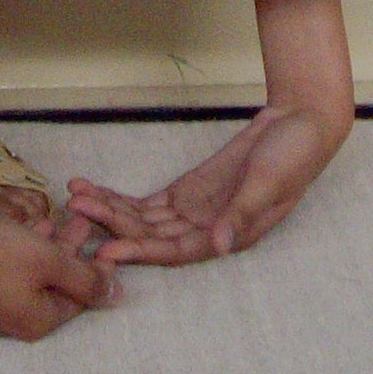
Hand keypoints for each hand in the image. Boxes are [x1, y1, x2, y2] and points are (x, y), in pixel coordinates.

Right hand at [0, 207, 121, 338]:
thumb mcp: (46, 261)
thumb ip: (83, 278)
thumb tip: (115, 296)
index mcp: (39, 319)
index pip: (81, 296)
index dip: (96, 265)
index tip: (103, 236)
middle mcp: (14, 322)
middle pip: (55, 285)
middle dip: (72, 250)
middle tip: (81, 217)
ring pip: (30, 277)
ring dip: (47, 247)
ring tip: (56, 216)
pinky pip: (6, 273)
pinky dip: (21, 251)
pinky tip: (21, 228)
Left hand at [62, 102, 340, 266]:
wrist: (301, 122)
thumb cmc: (293, 155)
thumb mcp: (268, 182)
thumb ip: (242, 213)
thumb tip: (218, 244)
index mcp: (227, 235)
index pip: (174, 250)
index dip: (139, 251)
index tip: (104, 249)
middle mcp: (206, 230)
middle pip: (149, 235)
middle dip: (111, 225)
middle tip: (72, 213)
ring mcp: (195, 210)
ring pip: (144, 219)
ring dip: (110, 210)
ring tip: (74, 197)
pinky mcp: (190, 190)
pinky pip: (150, 201)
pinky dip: (123, 198)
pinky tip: (96, 191)